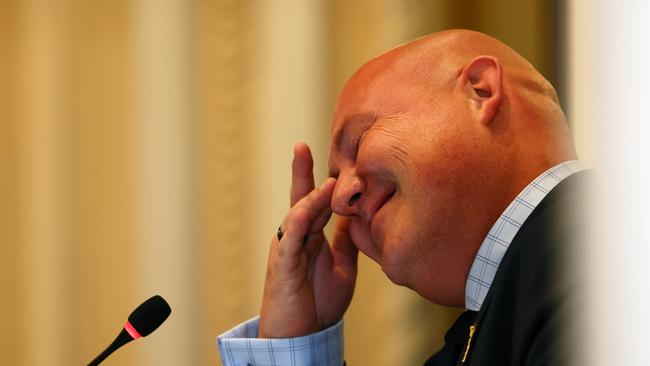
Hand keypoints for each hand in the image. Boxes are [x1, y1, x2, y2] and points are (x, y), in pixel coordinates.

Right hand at [258, 143, 358, 337]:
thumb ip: (347, 241)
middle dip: (300, 172)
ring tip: (328, 180)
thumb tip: (359, 217)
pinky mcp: (283, 265)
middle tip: (302, 146)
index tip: (330, 155)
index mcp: (310, 237)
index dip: (319, 178)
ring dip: (310, 196)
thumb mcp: (342, 266)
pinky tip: (310, 208)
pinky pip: (290, 238)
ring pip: (296, 214)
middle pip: (300, 199)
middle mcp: (296, 237)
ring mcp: (288, 249)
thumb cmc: (318, 303)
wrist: (302, 336)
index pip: (315, 201)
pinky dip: (300, 220)